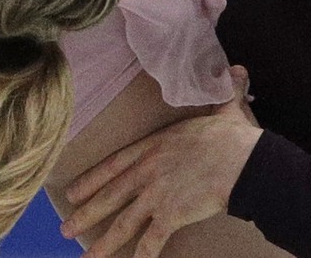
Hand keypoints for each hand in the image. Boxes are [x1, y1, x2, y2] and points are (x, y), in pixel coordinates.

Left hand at [61, 66, 262, 257]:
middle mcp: (148, 171)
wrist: (245, 162)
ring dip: (102, 242)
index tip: (72, 192)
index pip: (114, 164)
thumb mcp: (224, 109)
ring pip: (123, 222)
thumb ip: (223, 92)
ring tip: (86, 257)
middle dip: (85, 214)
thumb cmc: (233, 137)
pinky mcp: (172, 214)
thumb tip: (236, 71)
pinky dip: (142, 255)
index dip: (91, 179)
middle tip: (65, 228)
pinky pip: (152, 240)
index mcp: (154, 146)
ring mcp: (157, 194)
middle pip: (110, 196)